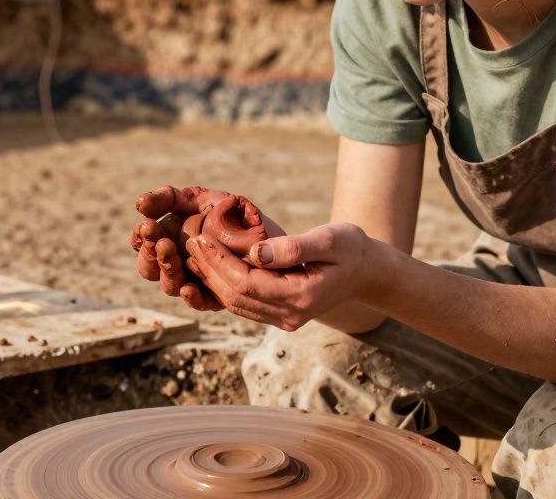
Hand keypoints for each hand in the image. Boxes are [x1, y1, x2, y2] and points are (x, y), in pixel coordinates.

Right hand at [130, 185, 283, 310]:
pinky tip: (190, 287)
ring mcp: (196, 280)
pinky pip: (201, 302)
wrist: (274, 231)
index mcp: (170, 239)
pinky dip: (192, 297)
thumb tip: (139, 204)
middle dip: (153, 254)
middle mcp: (179, 263)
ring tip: (171, 251)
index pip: (145, 245)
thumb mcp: (203, 199)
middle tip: (161, 241)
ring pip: (171, 285)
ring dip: (168, 270)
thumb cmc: (236, 211)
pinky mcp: (219, 296)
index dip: (143, 238)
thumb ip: (170, 198)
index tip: (148, 226)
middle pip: (151, 268)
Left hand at [184, 222, 372, 330]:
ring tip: (194, 251)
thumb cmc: (349, 248)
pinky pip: (243, 304)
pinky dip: (223, 286)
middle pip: (235, 297)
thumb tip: (254, 253)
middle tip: (190, 241)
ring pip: (235, 304)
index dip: (219, 261)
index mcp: (301, 297)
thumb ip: (293, 247)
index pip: (246, 283)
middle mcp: (289, 315)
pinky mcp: (278, 315)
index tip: (200, 237)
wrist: (365, 271)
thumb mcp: (329, 239)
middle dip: (209, 269)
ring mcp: (283, 319)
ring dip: (211, 279)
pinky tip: (210, 265)